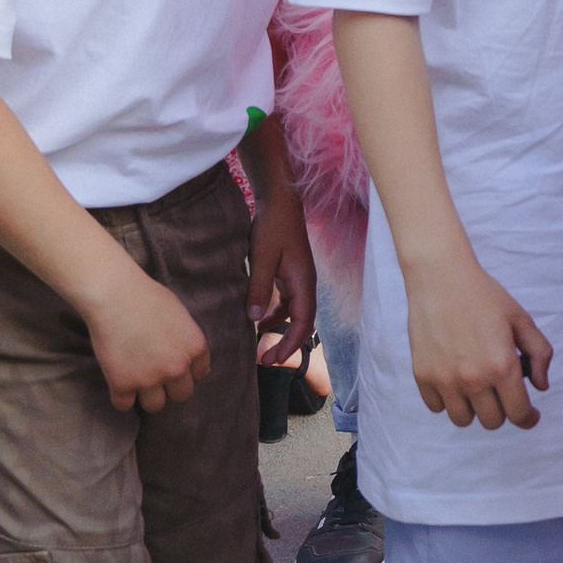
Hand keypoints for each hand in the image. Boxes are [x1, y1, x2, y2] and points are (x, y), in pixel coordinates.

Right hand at [82, 263, 210, 412]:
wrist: (114, 295)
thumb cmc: (146, 296)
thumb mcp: (180, 314)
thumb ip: (186, 338)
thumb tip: (187, 356)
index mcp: (195, 348)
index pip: (200, 374)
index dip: (186, 371)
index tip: (172, 365)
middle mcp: (177, 368)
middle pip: (181, 395)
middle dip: (170, 387)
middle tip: (155, 373)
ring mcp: (150, 379)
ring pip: (155, 406)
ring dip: (147, 395)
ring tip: (136, 379)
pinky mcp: (122, 384)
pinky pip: (124, 405)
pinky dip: (121, 396)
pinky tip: (118, 383)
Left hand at [248, 180, 316, 362]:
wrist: (281, 201)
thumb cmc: (273, 226)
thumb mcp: (262, 258)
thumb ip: (260, 288)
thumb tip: (256, 320)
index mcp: (303, 282)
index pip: (303, 322)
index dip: (291, 344)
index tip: (275, 359)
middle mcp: (306, 284)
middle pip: (302, 322)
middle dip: (287, 344)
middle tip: (266, 361)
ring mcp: (299, 278)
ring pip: (295, 314)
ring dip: (281, 331)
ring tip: (262, 347)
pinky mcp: (291, 273)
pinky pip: (288, 302)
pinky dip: (277, 315)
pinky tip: (261, 321)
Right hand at [403, 246, 553, 429]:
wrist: (440, 277)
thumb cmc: (483, 296)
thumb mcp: (521, 320)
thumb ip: (540, 354)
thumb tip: (540, 387)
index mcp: (501, 366)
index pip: (518, 414)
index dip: (528, 418)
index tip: (529, 414)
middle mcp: (473, 379)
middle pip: (492, 422)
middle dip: (502, 409)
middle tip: (501, 389)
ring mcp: (445, 380)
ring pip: (463, 420)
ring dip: (474, 408)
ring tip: (476, 385)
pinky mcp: (422, 376)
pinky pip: (437, 407)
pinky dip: (448, 400)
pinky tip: (454, 379)